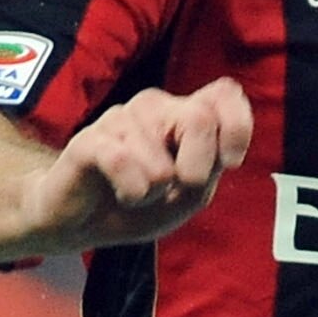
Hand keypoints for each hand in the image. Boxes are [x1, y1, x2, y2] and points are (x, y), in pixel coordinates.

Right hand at [30, 76, 252, 248]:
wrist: (80, 222)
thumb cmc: (138, 202)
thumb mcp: (190, 196)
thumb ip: (212, 168)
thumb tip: (220, 151)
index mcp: (183, 114)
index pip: (225, 93)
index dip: (237, 125)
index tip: (230, 162)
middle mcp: (154, 107)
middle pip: (200, 119)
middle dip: (196, 171)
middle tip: (172, 189)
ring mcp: (120, 119)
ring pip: (162, 165)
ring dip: (152, 195)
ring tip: (134, 191)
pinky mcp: (89, 140)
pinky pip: (123, 165)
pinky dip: (131, 194)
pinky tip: (121, 193)